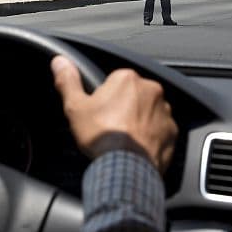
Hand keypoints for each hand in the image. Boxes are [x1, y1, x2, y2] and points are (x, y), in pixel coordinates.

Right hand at [51, 56, 177, 173]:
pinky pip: (160, 130)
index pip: (114, 83)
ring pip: (148, 112)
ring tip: (123, 141)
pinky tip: (136, 148)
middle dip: (123, 109)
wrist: (126, 169)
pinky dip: (150, 137)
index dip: (104, 100)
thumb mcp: (76, 107)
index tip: (99, 114)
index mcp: (127, 79)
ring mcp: (164, 111)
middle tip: (109, 128)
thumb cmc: (102, 137)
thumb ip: (68, 81)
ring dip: (138, 122)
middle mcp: (151, 90)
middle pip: (133, 96)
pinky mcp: (172, 131)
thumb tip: (59, 62)